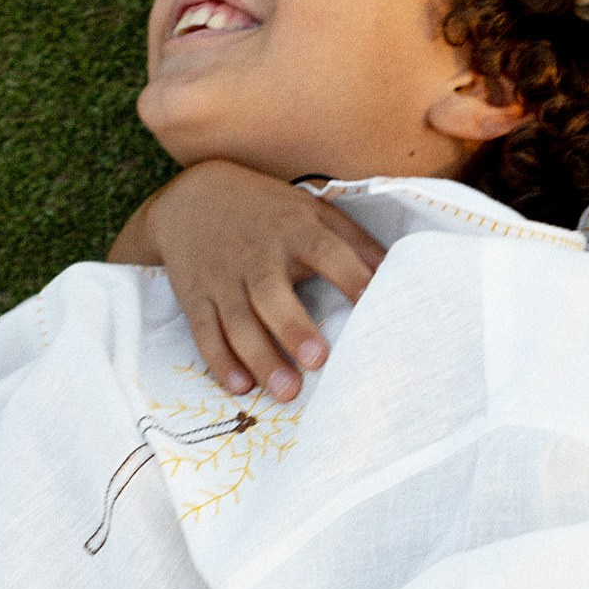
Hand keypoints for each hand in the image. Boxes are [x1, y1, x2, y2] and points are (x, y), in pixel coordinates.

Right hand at [132, 161, 383, 400]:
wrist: (190, 197)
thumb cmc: (265, 210)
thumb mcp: (311, 210)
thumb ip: (353, 240)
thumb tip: (398, 269)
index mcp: (292, 229)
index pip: (325, 250)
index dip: (349, 275)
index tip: (372, 300)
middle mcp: (256, 255)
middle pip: (271, 294)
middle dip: (292, 328)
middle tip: (318, 360)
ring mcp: (222, 279)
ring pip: (237, 322)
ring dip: (260, 357)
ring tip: (287, 392)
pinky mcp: (196, 298)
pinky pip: (205, 333)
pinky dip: (220, 361)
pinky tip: (241, 387)